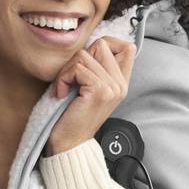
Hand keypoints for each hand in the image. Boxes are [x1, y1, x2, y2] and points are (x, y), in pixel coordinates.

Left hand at [45, 35, 135, 154]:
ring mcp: (112, 87)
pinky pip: (77, 68)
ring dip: (66, 70)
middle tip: (70, 79)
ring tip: (65, 88)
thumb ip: (97, 69)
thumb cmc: (74, 117)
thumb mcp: (89, 90)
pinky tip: (62, 94)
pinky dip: (63, 79)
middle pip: (101, 44)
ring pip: (84, 55)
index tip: (86, 62)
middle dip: (78, 58)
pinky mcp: (100, 91)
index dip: (105, 44)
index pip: (126, 47)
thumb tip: (93, 46)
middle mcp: (120, 84)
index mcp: (121, 83)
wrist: (70, 144)